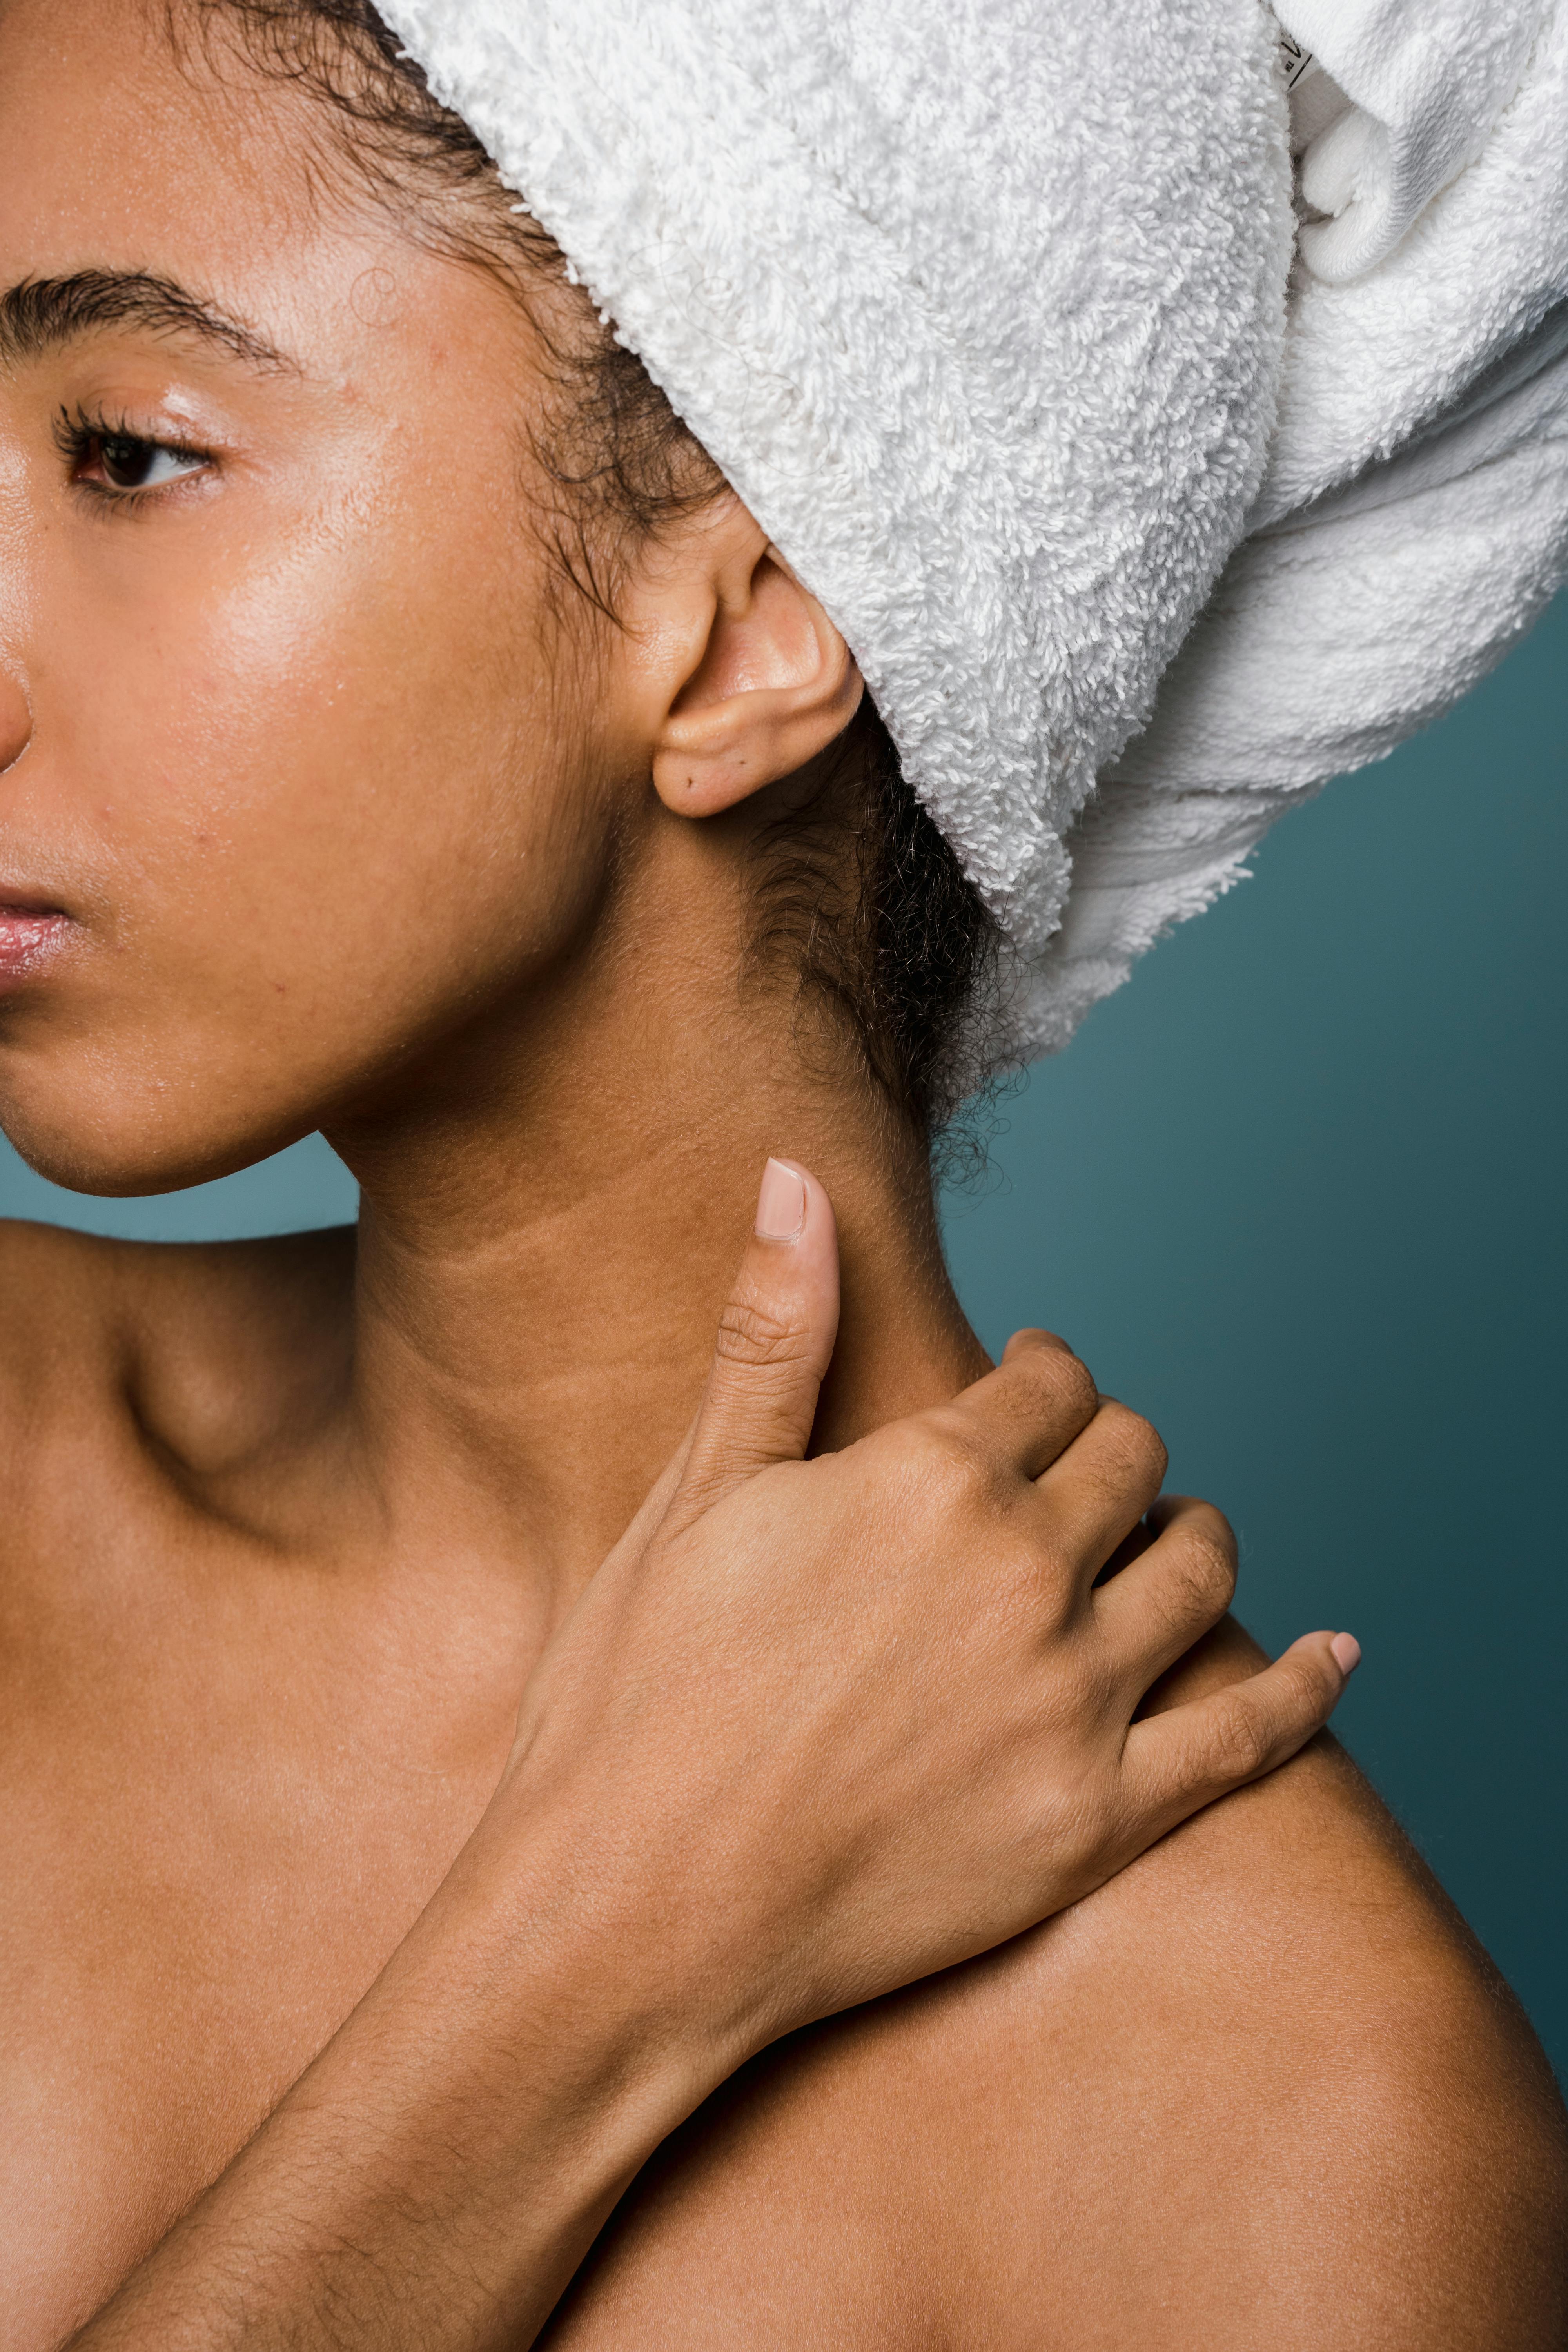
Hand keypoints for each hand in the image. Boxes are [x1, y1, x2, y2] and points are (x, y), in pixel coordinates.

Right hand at [72, 1156, 1356, 2351]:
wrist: (636, 1907)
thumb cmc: (644, 1695)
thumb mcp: (700, 1491)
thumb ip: (772, 1331)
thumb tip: (792, 1179)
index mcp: (932, 1481)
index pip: (1047, 1385)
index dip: (1046, 1370)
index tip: (1034, 1376)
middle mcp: (1025, 1575)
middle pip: (1131, 1464)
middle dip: (1114, 1443)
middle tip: (1086, 1458)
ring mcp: (1073, 1701)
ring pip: (1197, 1572)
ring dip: (1197, 1533)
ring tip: (1174, 1530)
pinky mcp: (1096, 1819)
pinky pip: (1247, 1739)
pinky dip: (1305, 1686)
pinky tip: (1337, 1653)